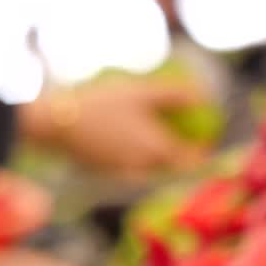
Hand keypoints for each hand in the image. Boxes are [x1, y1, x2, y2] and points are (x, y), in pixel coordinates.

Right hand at [19, 79, 208, 178]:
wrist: (58, 123)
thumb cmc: (102, 103)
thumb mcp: (141, 92)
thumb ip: (174, 95)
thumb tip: (203, 96)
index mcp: (157, 150)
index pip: (189, 160)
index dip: (201, 155)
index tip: (207, 144)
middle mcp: (144, 168)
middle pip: (170, 168)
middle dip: (181, 159)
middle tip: (185, 142)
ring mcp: (123, 174)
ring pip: (150, 170)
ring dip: (158, 160)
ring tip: (157, 142)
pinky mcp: (105, 173)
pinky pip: (129, 169)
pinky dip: (136, 159)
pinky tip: (129, 142)